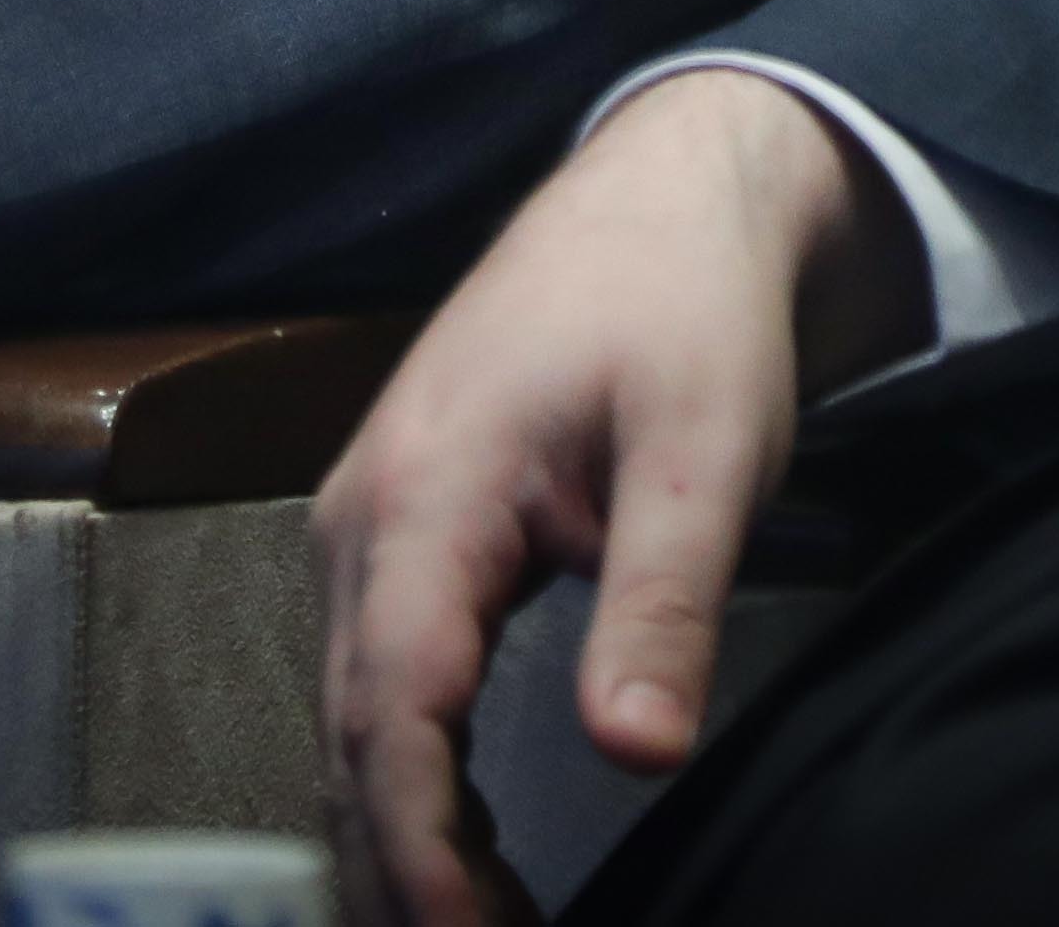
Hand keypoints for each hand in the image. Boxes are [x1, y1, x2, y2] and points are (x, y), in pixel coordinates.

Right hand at [315, 70, 925, 926]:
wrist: (661, 200)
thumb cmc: (683, 311)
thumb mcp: (704, 454)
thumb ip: (662, 602)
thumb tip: (634, 754)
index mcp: (427, 494)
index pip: (394, 714)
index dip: (424, 847)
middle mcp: (363, 516)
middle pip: (354, 736)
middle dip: (405, 872)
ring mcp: (367, 523)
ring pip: (354, 718)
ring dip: (402, 836)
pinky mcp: (395, 534)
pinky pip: (375, 681)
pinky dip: (405, 778)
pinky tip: (458, 847)